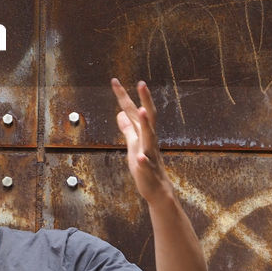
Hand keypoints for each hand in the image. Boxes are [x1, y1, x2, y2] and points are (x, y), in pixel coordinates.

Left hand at [111, 78, 170, 203]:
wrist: (157, 190)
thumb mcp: (133, 144)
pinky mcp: (148, 171)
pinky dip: (144, 161)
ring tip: (142, 110)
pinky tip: (141, 158)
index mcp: (143, 133)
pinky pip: (147, 164)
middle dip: (145, 100)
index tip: (114, 80)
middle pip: (147, 117)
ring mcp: (150, 154)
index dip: (123, 96)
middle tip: (141, 82)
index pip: (133, 111)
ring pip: (149, 136)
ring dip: (145, 124)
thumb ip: (128, 129)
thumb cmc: (145, 167)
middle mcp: (148, 140)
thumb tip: (120, 114)